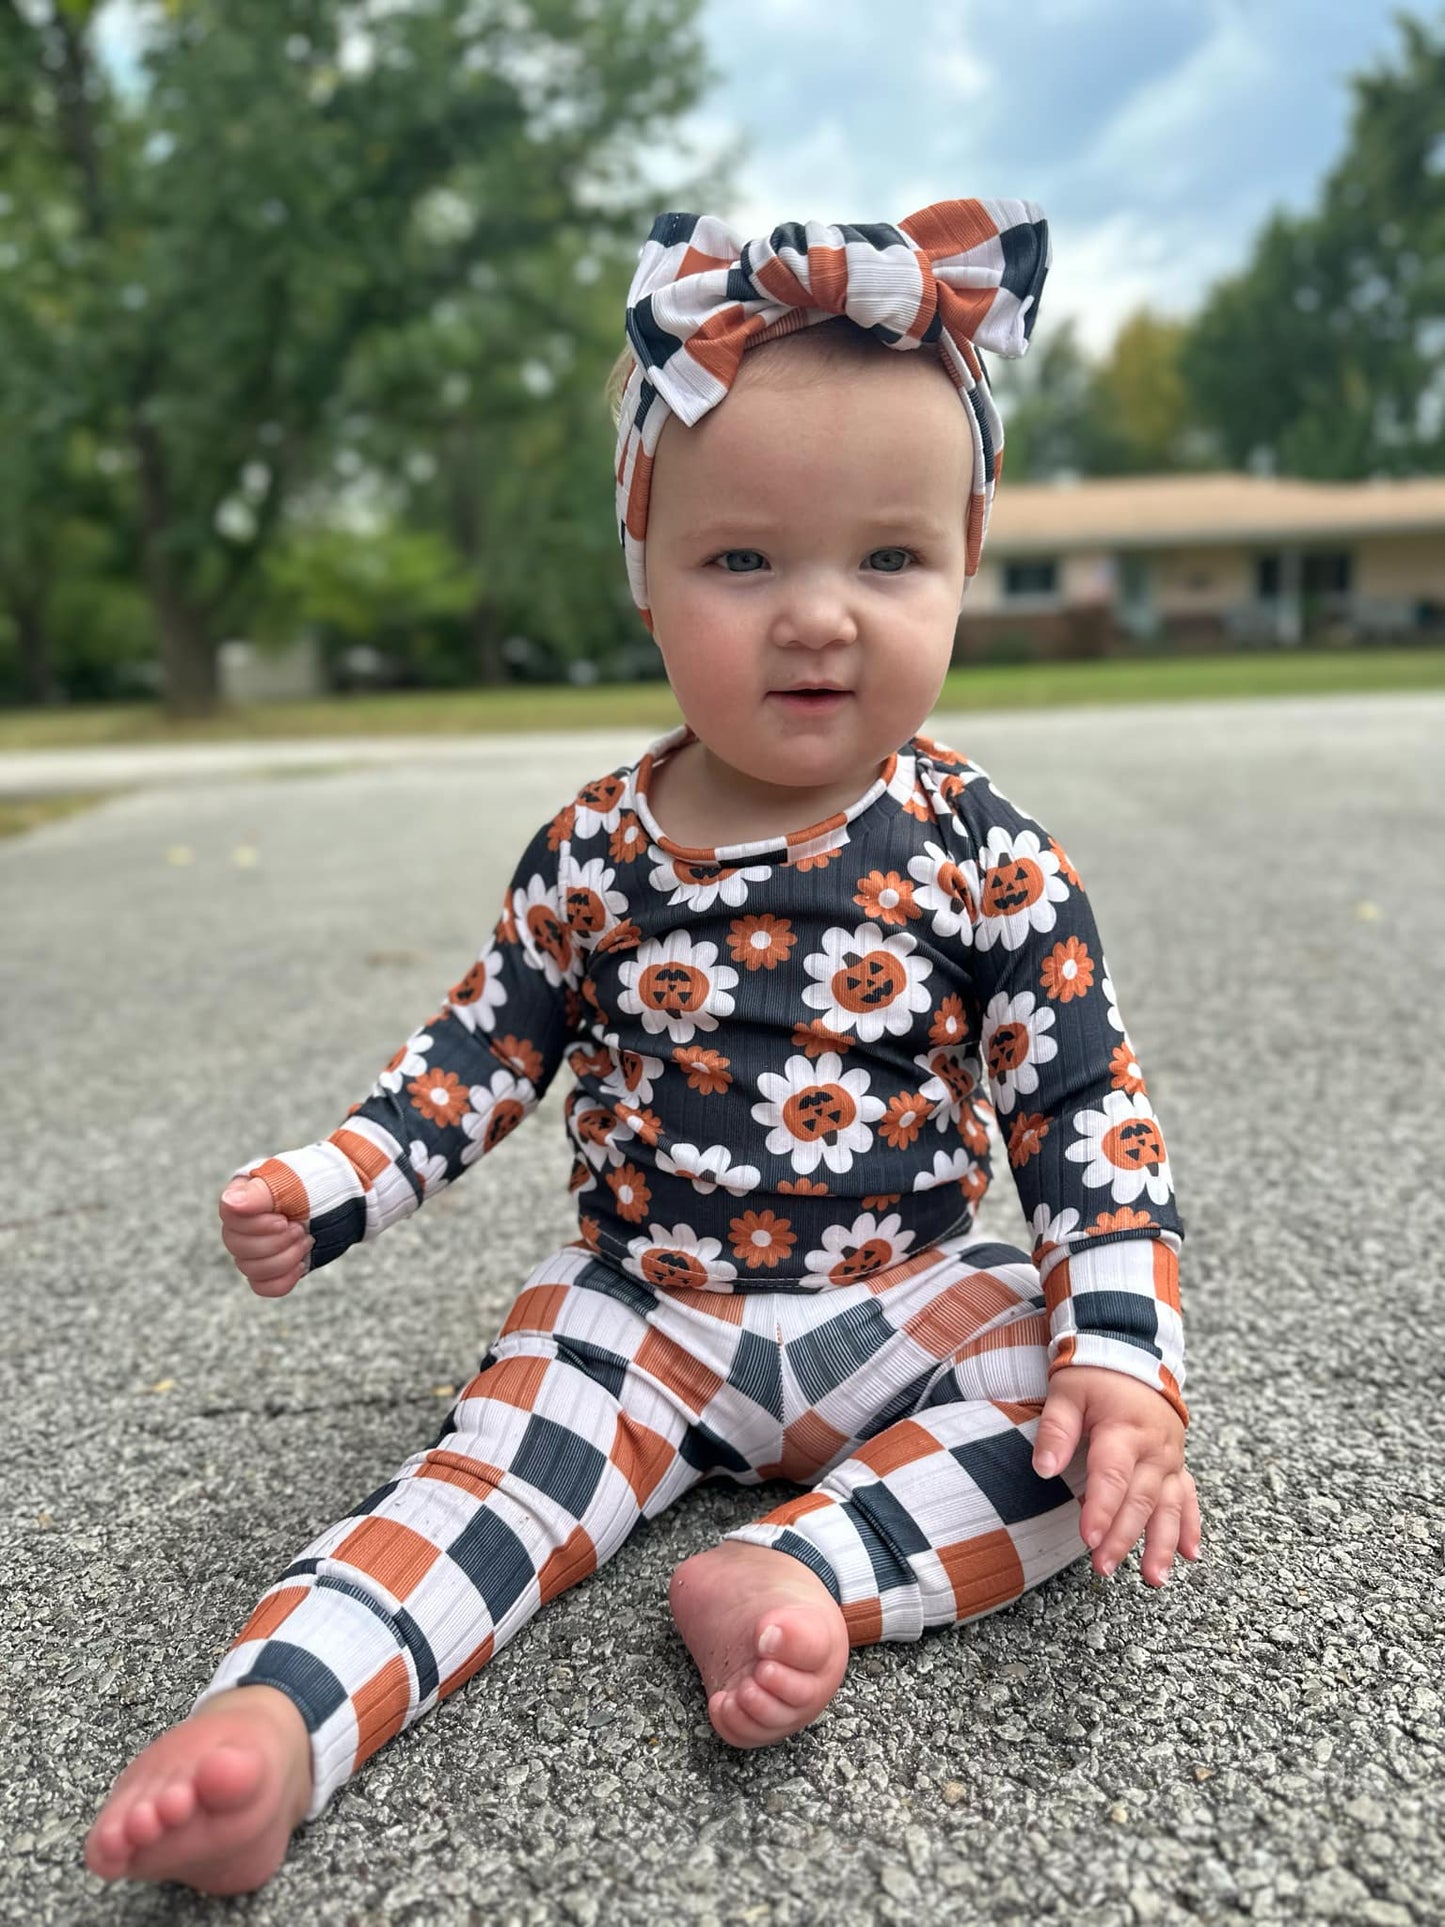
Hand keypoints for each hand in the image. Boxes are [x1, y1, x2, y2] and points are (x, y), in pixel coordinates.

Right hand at [218, 1174, 311, 1297]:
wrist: (345, 1198)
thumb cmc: (317, 1183)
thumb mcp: (290, 1182)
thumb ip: (259, 1193)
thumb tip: (230, 1203)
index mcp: (242, 1195)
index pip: (230, 1217)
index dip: (257, 1225)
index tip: (284, 1219)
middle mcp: (241, 1223)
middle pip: (237, 1246)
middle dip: (275, 1242)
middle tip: (300, 1230)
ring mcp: (254, 1247)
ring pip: (250, 1269)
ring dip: (284, 1258)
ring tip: (306, 1241)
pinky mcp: (270, 1267)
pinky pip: (263, 1286)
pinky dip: (283, 1279)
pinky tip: (301, 1264)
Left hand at [1031, 1365, 1201, 1587]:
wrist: (1134, 1353)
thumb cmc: (1095, 1375)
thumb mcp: (1067, 1391)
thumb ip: (1057, 1430)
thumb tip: (1043, 1469)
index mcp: (1125, 1430)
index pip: (1113, 1476)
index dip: (1102, 1509)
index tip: (1089, 1538)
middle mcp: (1154, 1449)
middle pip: (1140, 1500)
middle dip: (1124, 1537)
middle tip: (1104, 1567)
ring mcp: (1170, 1459)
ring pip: (1169, 1507)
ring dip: (1163, 1544)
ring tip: (1154, 1579)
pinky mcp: (1176, 1464)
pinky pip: (1188, 1498)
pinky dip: (1191, 1526)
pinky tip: (1191, 1555)